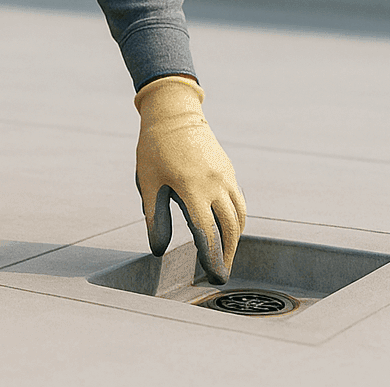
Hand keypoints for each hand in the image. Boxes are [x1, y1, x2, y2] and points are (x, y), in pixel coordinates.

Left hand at [134, 75, 246, 283]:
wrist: (173, 113)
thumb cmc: (155, 149)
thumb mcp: (149, 183)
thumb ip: (155, 219)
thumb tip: (158, 250)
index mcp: (192, 188)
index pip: (207, 233)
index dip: (211, 258)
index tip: (213, 276)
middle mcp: (215, 183)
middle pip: (230, 228)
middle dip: (228, 254)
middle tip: (221, 273)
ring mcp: (226, 176)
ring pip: (240, 216)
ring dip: (236, 239)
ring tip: (226, 256)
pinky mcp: (229, 170)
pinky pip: (239, 201)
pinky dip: (237, 220)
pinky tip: (228, 230)